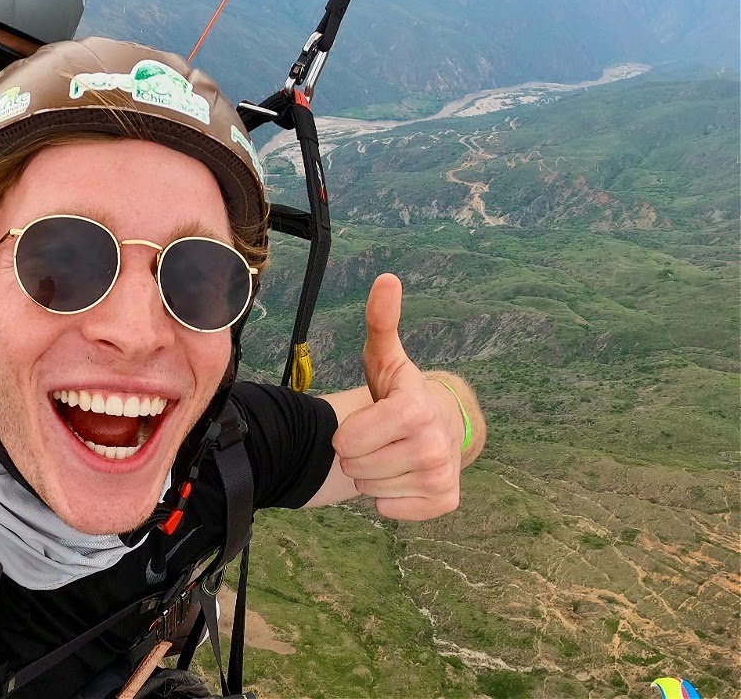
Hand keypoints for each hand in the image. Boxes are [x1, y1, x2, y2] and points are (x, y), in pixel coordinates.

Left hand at [331, 274, 463, 519]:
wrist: (444, 423)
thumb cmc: (401, 392)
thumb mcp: (386, 358)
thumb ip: (380, 322)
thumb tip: (387, 279)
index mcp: (414, 409)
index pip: (350, 440)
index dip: (347, 433)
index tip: (362, 422)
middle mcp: (433, 446)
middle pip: (354, 466)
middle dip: (356, 454)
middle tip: (377, 437)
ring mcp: (441, 476)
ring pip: (368, 489)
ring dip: (370, 474)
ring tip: (389, 452)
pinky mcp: (444, 501)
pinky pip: (388, 511)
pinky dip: (387, 498)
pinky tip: (402, 474)